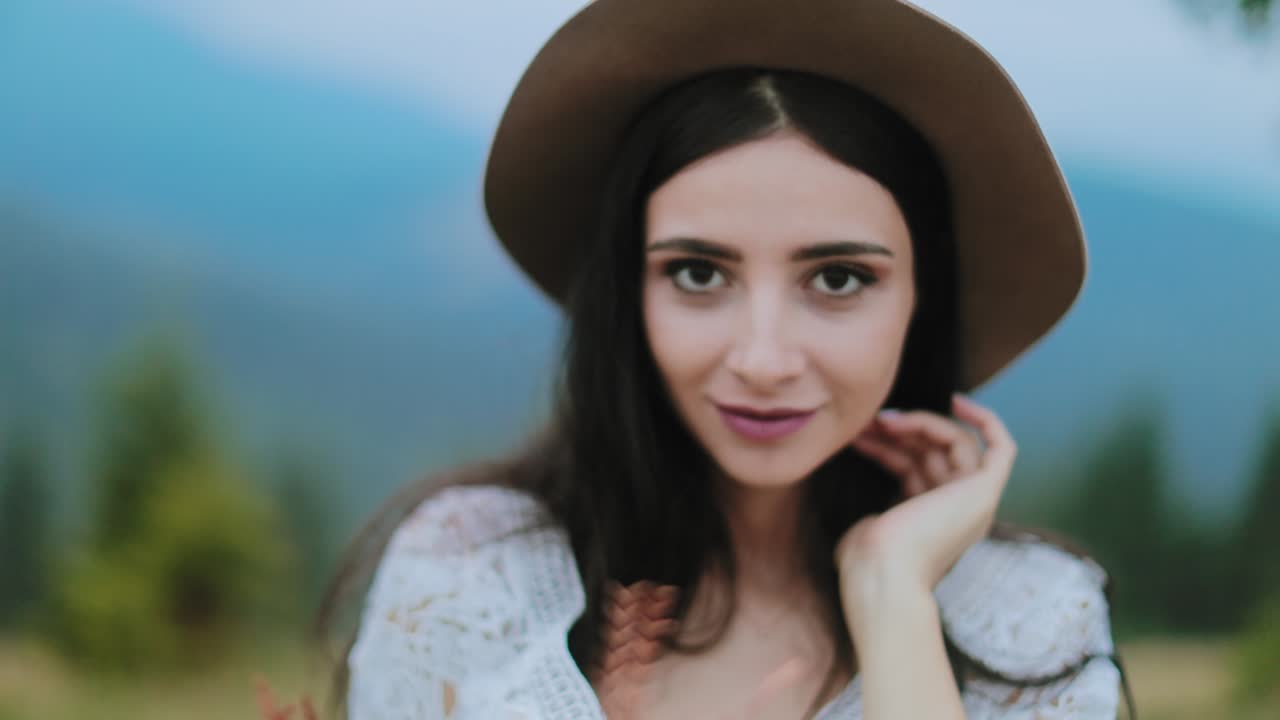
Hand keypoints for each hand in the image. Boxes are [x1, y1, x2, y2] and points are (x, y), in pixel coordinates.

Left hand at [836, 394, 1015, 611]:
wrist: (883, 577)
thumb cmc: (866, 563)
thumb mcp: (868, 529)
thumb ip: (877, 515)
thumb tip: (874, 512)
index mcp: (929, 522)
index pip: (915, 468)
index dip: (887, 445)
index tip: (859, 432)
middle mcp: (957, 511)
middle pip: (934, 453)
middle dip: (900, 431)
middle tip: (867, 421)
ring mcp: (975, 502)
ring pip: (958, 444)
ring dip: (921, 423)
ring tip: (884, 420)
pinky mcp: (985, 491)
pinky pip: (1001, 449)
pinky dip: (986, 421)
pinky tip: (958, 400)